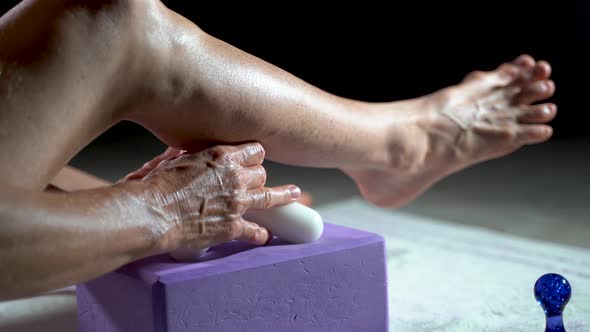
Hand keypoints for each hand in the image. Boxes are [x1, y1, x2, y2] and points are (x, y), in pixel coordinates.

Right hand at [125, 142, 300, 252]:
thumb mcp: (170, 160)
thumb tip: (183, 151)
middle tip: (254, 183)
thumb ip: (186, 154)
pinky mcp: (233, 227)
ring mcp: (237, 203)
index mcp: (221, 157)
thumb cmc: (155, 187)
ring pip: (270, 196)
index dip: (253, 156)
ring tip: (294, 194)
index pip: (254, 150)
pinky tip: (263, 236)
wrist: (151, 214)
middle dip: (257, 177)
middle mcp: (235, 177)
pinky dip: (259, 235)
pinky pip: (255, 231)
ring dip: (283, 196)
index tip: (252, 160)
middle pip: (261, 173)